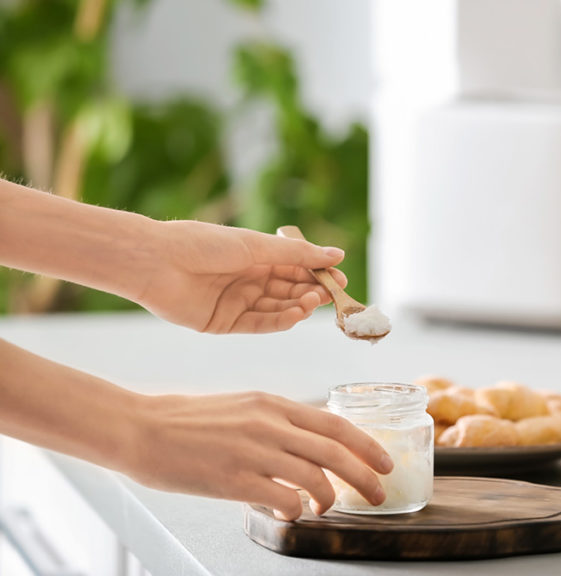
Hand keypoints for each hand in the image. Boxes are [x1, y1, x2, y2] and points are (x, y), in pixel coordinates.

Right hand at [126, 391, 392, 519]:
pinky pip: (282, 498)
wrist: (141, 428)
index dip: (366, 444)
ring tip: (327, 508)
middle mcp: (269, 424)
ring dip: (329, 498)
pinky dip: (295, 510)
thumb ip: (277, 423)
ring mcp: (252, 451)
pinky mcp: (233, 479)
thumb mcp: (243, 408)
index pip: (335, 423)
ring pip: (314, 477)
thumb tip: (309, 446)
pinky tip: (290, 513)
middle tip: (378, 492)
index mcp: (273, 405)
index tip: (385, 460)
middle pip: (335, 451)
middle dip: (364, 475)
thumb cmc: (189, 422)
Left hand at [139, 220, 346, 332]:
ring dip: (298, 306)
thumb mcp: (256, 246)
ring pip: (277, 308)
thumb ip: (297, 255)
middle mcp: (247, 280)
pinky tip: (295, 314)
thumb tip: (336, 254)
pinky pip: (259, 324)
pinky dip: (279, 321)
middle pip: (289, 290)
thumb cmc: (202, 244)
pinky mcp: (224, 323)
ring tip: (313, 301)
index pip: (295, 268)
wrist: (155, 262)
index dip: (318, 273)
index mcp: (254, 257)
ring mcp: (237, 302)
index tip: (340, 278)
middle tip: (332, 294)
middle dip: (312, 292)